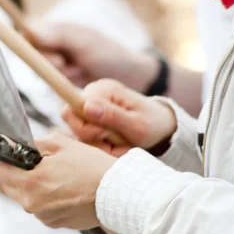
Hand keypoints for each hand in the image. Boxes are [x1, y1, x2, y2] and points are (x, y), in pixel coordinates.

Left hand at [0, 133, 116, 229]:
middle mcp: (32, 204)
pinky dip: (47, 197)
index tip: (14, 154)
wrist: (119, 194)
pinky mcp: (55, 223)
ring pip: (25, 197)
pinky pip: (41, 207)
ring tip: (58, 175)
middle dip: (18, 172)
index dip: (4, 159)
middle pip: (9, 185)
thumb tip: (14, 146)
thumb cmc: (91, 167)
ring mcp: (43, 216)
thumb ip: (32, 144)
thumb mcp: (60, 143)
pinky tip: (65, 188)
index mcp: (30, 183)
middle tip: (39, 162)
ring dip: (33, 185)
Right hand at [27, 23, 158, 90]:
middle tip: (69, 61)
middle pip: (32, 54)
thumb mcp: (83, 42)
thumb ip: (56, 36)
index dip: (30, 44)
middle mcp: (51, 43)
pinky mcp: (58, 78)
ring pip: (40, 71)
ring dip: (61, 73)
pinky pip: (50, 82)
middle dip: (51, 62)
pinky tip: (80, 77)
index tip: (45, 51)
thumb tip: (27, 31)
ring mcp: (54, 61)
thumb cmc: (108, 53)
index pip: (27, 32)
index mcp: (55, 27)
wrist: (128, 76)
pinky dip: (65, 82)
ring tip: (80, 69)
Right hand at [62, 79, 176, 155]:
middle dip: (94, 137)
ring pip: (79, 132)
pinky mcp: (91, 119)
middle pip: (72, 120)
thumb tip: (86, 106)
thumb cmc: (153, 125)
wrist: (161, 128)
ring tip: (122, 144)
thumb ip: (112, 116)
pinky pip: (86, 137)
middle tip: (117, 141)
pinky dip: (102, 145)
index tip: (106, 135)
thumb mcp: (137, 125)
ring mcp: (91, 106)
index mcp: (104, 89)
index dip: (85, 128)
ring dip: (101, 144)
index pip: (72, 108)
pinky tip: (117, 144)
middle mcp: (93, 94)